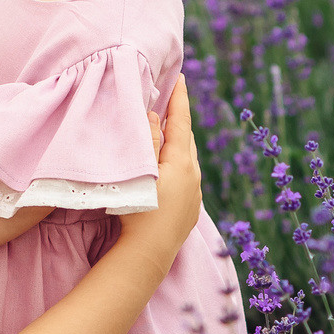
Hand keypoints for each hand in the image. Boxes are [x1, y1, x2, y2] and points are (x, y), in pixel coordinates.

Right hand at [120, 80, 200, 258]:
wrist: (148, 256)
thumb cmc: (139, 213)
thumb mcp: (140, 173)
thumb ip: (148, 142)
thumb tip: (156, 114)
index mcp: (181, 163)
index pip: (181, 122)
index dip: (179, 98)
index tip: (180, 77)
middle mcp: (194, 177)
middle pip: (186, 139)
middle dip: (180, 118)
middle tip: (172, 99)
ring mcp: (195, 195)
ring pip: (188, 159)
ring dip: (179, 142)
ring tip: (170, 130)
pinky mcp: (190, 211)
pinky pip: (188, 178)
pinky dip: (179, 163)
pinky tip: (170, 168)